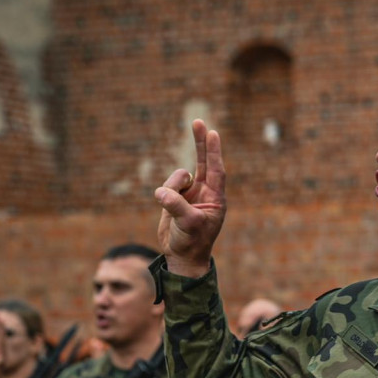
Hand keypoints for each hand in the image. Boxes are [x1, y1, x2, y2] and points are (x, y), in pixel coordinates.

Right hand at [155, 119, 227, 276]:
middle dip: (200, 142)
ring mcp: (189, 194)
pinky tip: (166, 208)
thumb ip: (176, 206)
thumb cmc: (192, 242)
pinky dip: (165, 193)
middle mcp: (204, 193)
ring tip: (172, 206)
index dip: (214, 152)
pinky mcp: (175, 198)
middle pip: (202, 161)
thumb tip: (161, 192)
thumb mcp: (187, 224)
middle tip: (198, 121)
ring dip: (173, 186)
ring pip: (178, 176)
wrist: (181, 256)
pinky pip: (167, 186)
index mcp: (215, 199)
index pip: (216, 170)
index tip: (213, 132)